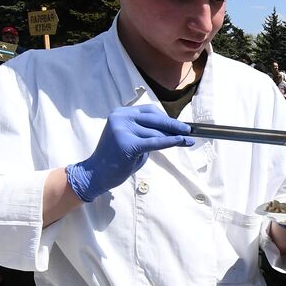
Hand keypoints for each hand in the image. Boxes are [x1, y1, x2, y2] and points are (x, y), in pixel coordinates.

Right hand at [66, 106, 193, 200]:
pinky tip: (180, 142)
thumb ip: (145, 132)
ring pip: (155, 132)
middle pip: (154, 119)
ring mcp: (122, 130)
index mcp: (120, 113)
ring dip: (174, 137)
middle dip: (174, 125)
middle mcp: (120, 118)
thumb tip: (172, 130)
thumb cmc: (116, 159)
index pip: (149, 111)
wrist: (96, 174)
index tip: (179, 124)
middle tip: (189, 130)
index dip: (165, 117)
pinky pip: (153, 142)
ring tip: (188, 141)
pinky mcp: (127, 144)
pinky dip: (169, 142)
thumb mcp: (131, 139)